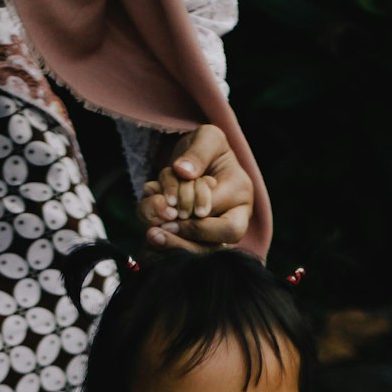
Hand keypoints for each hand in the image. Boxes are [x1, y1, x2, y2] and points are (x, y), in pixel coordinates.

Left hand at [137, 124, 252, 251]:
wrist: (196, 160)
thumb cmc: (206, 148)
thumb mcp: (207, 138)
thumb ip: (198, 152)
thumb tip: (184, 172)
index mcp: (241, 197)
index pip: (227, 227)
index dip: (200, 225)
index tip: (177, 211)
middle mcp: (232, 221)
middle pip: (214, 247)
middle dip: (185, 237)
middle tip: (160, 228)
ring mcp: (214, 235)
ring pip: (198, 253)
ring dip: (173, 246)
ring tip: (152, 234)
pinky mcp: (195, 239)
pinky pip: (182, 249)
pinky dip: (164, 243)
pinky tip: (149, 233)